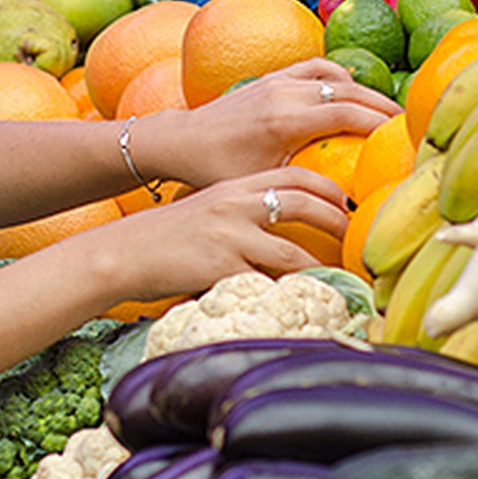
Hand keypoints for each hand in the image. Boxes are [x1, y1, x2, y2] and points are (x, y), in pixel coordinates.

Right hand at [54, 165, 351, 304]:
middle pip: (300, 201)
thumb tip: (282, 221)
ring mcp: (229, 237)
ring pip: (292, 251)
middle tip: (354, 236)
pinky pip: (266, 284)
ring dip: (320, 265)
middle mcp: (236, 204)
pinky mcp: (221, 269)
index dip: (327, 188)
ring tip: (339, 277)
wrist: (123, 252)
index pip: (294, 175)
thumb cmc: (167, 235)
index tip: (347, 201)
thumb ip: (244, 208)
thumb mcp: (209, 207)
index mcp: (235, 186)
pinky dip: (287, 293)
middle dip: (336, 218)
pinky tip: (302, 302)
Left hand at [146, 58, 398, 190]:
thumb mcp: (262, 185)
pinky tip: (349, 93)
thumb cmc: (216, 170)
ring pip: (336, 75)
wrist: (180, 140)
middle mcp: (284, 93)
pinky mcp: (270, 76)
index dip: (382, 123)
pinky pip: (316, 67)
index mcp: (285, 121)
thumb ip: (300, 191)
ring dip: (364, 90)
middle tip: (410, 124)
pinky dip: (338, 76)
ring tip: (385, 111)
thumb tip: (341, 212)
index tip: (407, 136)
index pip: (349, 113)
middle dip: (384, 106)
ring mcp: (277, 79)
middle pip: (350, 91)